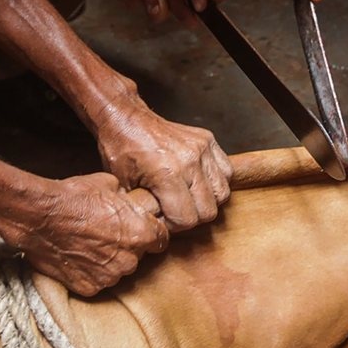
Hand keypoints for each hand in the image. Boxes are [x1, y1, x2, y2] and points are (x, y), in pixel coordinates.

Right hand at [7, 172, 169, 296]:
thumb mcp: (109, 185)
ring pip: (118, 270)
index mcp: (141, 233)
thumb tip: (129, 201)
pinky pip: (97, 281)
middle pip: (139, 256)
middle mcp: (130, 260)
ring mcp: (109, 277)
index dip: (151, 233)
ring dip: (110, 260)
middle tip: (108, 233)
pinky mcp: (89, 288)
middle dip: (128, 246)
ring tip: (89, 244)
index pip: (161, 240)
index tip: (142, 230)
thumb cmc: (73, 197)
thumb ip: (127, 200)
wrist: (39, 217)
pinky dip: (90, 272)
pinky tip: (78, 256)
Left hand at [96, 107, 231, 229]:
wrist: (126, 118)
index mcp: (167, 174)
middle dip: (192, 217)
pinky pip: (225, 172)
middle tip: (175, 210)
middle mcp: (190, 161)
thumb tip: (155, 229)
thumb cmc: (121, 150)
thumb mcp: (123, 186)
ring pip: (222, 193)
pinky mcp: (208, 140)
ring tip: (188, 197)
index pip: (187, 219)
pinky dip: (215, 182)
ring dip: (207, 201)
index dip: (175, 226)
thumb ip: (144, 209)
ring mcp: (202, 149)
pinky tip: (198, 182)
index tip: (163, 219)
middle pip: (209, 210)